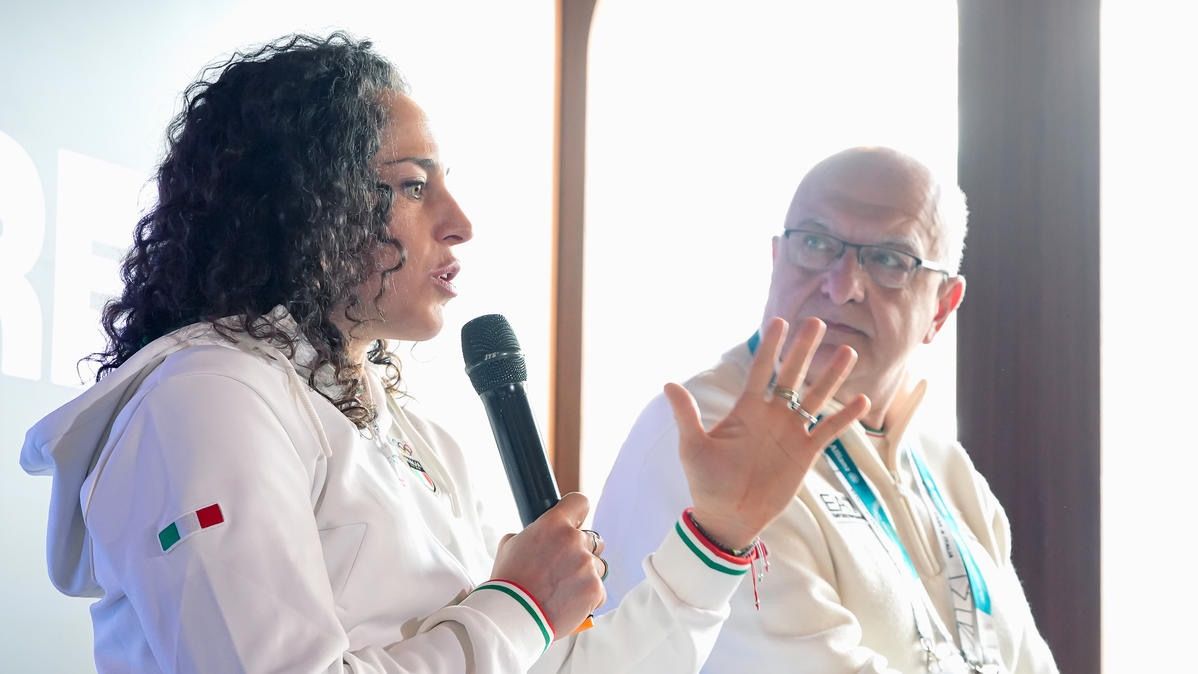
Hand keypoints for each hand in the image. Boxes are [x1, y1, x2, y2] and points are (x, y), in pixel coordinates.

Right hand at [489, 492, 605, 637]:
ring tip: (564, 590)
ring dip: (586, 575)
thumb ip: (530, 535)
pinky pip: (599, 590)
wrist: (513, 616)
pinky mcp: (595, 589)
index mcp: (554, 524)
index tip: (575, 521)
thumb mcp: (510, 546)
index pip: (579, 503)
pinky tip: (569, 603)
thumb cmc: (508, 582)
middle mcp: (574, 540)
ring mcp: (587, 565)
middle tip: (565, 568)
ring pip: (598, 566)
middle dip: (582, 552)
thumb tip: (536, 535)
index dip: (577, 513)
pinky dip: (588, 598)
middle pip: (593, 539)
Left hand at [667, 317, 869, 550]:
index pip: (760, 371)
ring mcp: (790, 433)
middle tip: (817, 322)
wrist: (728, 517)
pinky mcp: (805, 454)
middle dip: (803, 349)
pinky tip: (862, 400)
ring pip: (815, 397)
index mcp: (746, 410)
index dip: (770, 347)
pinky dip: (845, 416)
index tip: (779, 321)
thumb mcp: (693, 447)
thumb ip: (687, 415)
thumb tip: (668, 384)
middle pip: (792, 376)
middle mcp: (771, 416)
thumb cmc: (706, 482)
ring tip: (848, 352)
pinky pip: (828, 430)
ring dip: (830, 376)